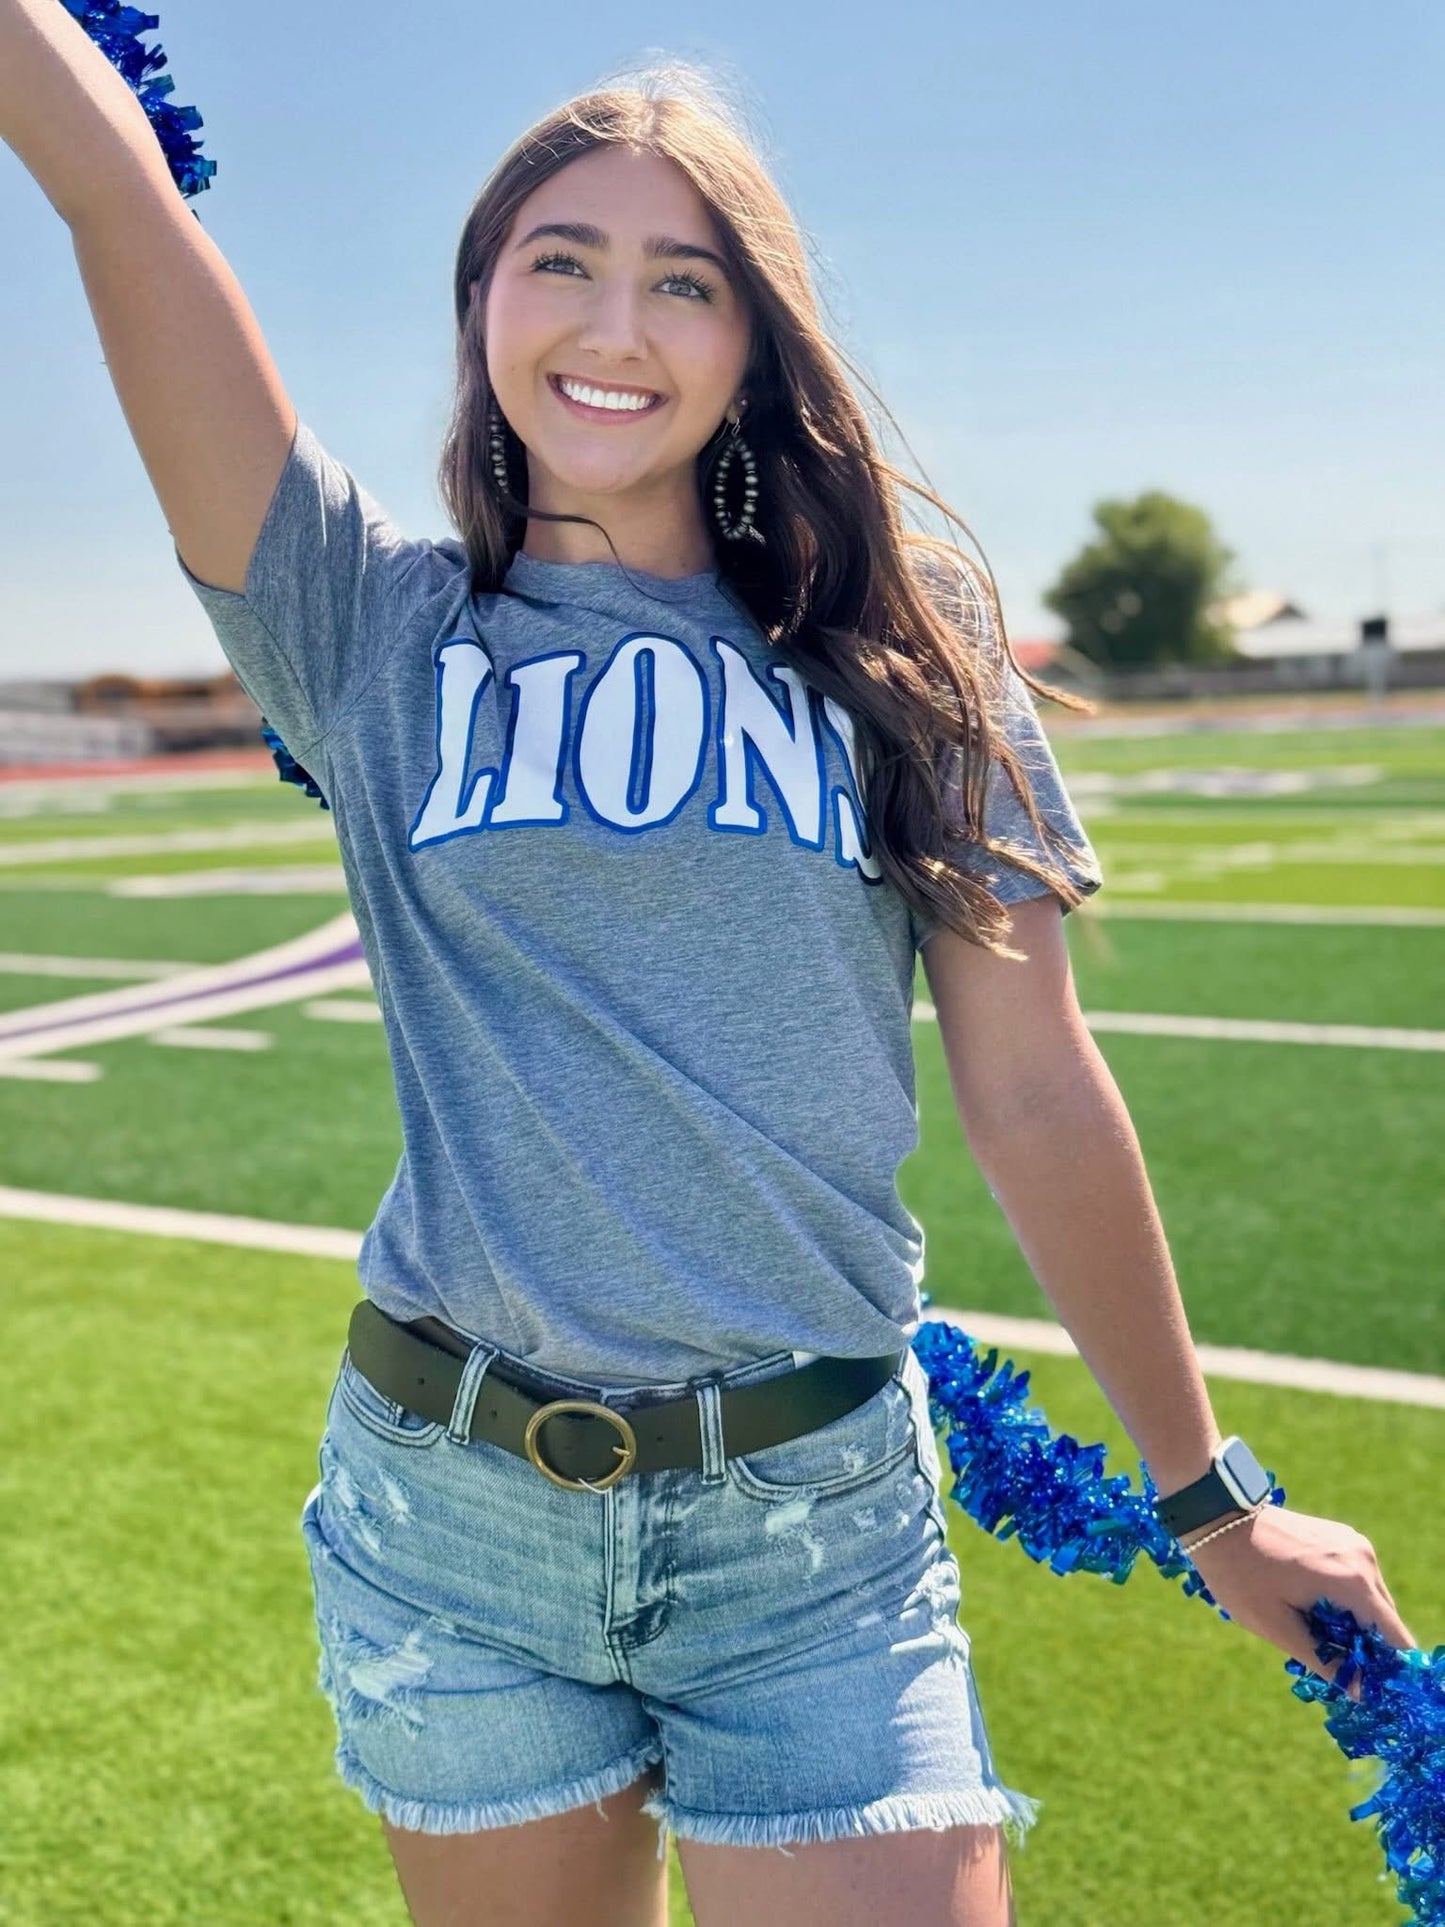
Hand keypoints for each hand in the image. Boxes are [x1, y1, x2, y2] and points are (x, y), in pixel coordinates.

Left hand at [1182, 1504, 1416, 1697]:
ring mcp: (1355, 1543)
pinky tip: (1310, 1603)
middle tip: (1328, 1659)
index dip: (1388, 1667)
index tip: (1366, 1684)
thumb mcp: (1278, 1627)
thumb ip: (1324, 1661)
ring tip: (1311, 1626)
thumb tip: (1359, 1692)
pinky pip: (1359, 1580)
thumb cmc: (1240, 1575)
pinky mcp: (1343, 1537)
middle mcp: (1364, 1559)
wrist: (1217, 1517)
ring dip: (1354, 1622)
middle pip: (1386, 1620)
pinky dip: (1345, 1599)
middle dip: (1366, 1646)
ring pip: (1373, 1600)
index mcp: (1352, 1583)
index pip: (1396, 1637)